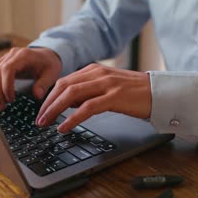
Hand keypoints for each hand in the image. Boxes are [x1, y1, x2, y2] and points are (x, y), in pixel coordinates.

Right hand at [0, 47, 61, 110]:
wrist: (47, 55)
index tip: (11, 99)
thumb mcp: (51, 74)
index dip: (6, 85)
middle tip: (2, 107)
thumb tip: (37, 95)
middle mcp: (12, 55)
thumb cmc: (49, 64)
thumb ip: (43, 84)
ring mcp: (5, 58)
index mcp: (23, 55)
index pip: (8, 69)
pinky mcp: (1, 63)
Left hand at [36, 63, 151, 132]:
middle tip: (38, 119)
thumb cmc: (134, 93)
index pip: (64, 81)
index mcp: (94, 70)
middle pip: (63, 87)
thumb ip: (87, 92)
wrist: (158, 93)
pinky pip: (87, 108)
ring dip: (54, 110)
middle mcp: (97, 73)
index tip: (41, 110)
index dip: (49, 96)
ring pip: (72, 95)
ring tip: (45, 123)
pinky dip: (72, 118)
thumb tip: (67, 104)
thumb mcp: (106, 88)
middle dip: (47, 104)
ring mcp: (106, 84)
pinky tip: (64, 127)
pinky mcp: (114, 97)